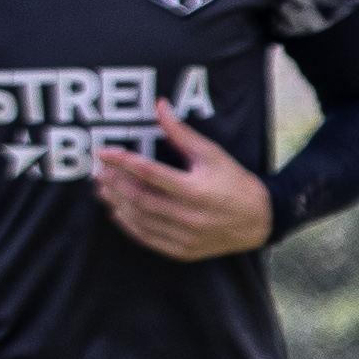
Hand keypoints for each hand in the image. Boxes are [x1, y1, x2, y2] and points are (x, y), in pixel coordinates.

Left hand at [88, 111, 276, 261]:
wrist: (259, 221)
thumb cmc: (235, 183)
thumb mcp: (213, 154)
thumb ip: (182, 134)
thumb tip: (160, 107)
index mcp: (197, 190)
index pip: (149, 173)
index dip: (122, 161)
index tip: (103, 152)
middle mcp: (190, 216)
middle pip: (139, 197)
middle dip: (114, 182)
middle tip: (98, 171)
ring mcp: (185, 236)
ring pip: (139, 219)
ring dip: (117, 202)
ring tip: (103, 188)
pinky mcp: (182, 251)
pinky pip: (147, 238)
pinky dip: (128, 225)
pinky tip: (118, 211)